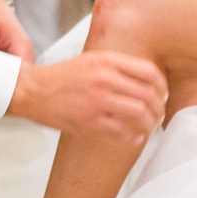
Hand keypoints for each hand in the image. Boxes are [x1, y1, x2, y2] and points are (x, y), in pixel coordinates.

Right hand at [7, 51, 168, 140]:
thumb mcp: (92, 59)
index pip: (150, 73)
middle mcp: (105, 78)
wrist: (34, 90)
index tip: (162, 96)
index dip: (162, 87)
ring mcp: (98, 100)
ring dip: (150, 124)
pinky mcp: (89, 120)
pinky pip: (121, 131)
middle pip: (149, 94)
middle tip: (159, 116)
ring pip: (139, 113)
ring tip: (149, 128)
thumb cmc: (63, 77)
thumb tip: (145, 78)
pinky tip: (134, 138)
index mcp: (108, 61)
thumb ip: (118, 66)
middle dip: (159, 109)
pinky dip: (133, 137)